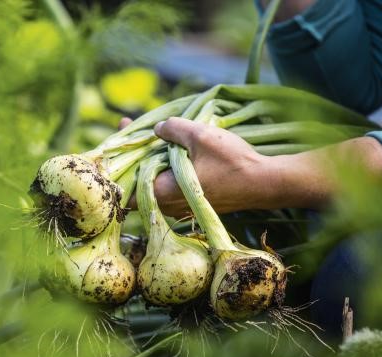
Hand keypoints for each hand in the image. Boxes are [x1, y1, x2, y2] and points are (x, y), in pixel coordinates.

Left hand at [119, 116, 381, 216]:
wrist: (265, 183)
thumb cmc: (233, 162)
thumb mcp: (199, 136)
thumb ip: (172, 129)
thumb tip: (157, 128)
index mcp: (164, 191)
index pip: (127, 187)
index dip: (118, 164)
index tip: (115, 143)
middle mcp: (169, 203)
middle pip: (140, 180)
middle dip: (134, 153)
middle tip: (131, 127)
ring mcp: (182, 205)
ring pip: (156, 180)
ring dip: (151, 158)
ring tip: (150, 132)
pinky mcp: (194, 200)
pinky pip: (171, 183)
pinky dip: (167, 165)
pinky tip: (172, 146)